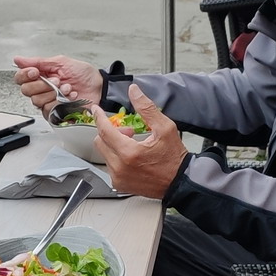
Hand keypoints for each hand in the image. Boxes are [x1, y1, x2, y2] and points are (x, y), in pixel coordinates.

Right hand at [12, 56, 102, 115]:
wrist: (99, 87)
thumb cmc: (84, 74)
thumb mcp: (61, 62)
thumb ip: (39, 61)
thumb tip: (18, 60)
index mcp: (41, 75)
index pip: (21, 78)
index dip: (25, 75)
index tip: (36, 71)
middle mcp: (42, 89)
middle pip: (26, 90)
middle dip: (43, 84)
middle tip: (57, 80)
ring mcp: (48, 102)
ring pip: (37, 101)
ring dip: (54, 93)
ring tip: (67, 88)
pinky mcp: (56, 113)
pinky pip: (48, 110)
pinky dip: (60, 102)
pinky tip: (70, 97)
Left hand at [95, 86, 185, 200]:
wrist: (180, 182)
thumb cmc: (174, 158)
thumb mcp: (164, 127)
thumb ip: (146, 108)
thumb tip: (134, 91)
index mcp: (129, 152)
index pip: (104, 130)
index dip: (99, 117)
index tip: (96, 110)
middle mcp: (120, 167)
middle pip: (101, 141)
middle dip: (111, 132)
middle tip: (129, 132)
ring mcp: (118, 178)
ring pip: (104, 153)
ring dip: (114, 145)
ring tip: (133, 145)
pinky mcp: (119, 184)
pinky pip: (109, 165)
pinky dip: (116, 157)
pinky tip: (131, 157)